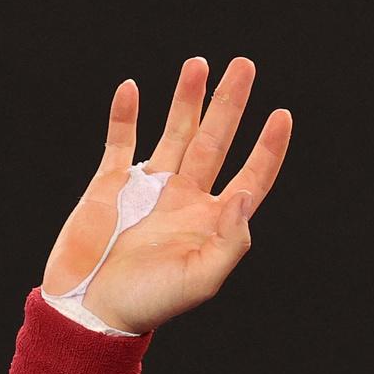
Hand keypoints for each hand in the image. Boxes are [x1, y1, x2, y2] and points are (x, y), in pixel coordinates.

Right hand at [39, 56, 291, 332]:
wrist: (91, 310)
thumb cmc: (149, 303)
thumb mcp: (200, 280)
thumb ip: (230, 241)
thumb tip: (245, 196)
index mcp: (212, 221)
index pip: (251, 177)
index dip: (268, 148)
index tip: (282, 115)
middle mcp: (185, 198)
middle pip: (215, 141)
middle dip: (230, 104)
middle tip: (244, 65)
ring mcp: (149, 188)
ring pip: (174, 132)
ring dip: (186, 99)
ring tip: (198, 63)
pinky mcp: (110, 184)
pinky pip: (120, 141)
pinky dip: (125, 115)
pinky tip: (132, 89)